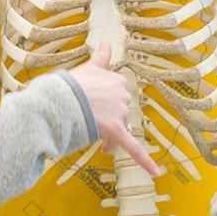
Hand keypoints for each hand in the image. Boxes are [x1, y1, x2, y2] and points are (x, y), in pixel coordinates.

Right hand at [68, 41, 160, 175]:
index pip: (118, 96)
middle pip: (121, 115)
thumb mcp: (87, 67)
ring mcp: (120, 113)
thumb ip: (101, 57)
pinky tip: (156, 174)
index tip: (97, 110)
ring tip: (96, 140)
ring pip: (120, 131)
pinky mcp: (116, 132)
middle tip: (95, 127)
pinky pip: (133, 149)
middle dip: (110, 123)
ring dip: (111, 138)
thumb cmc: (69, 85)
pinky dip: (146, 162)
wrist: (60, 99)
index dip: (108, 106)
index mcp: (117, 80)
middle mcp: (122, 95)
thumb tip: (107, 41)